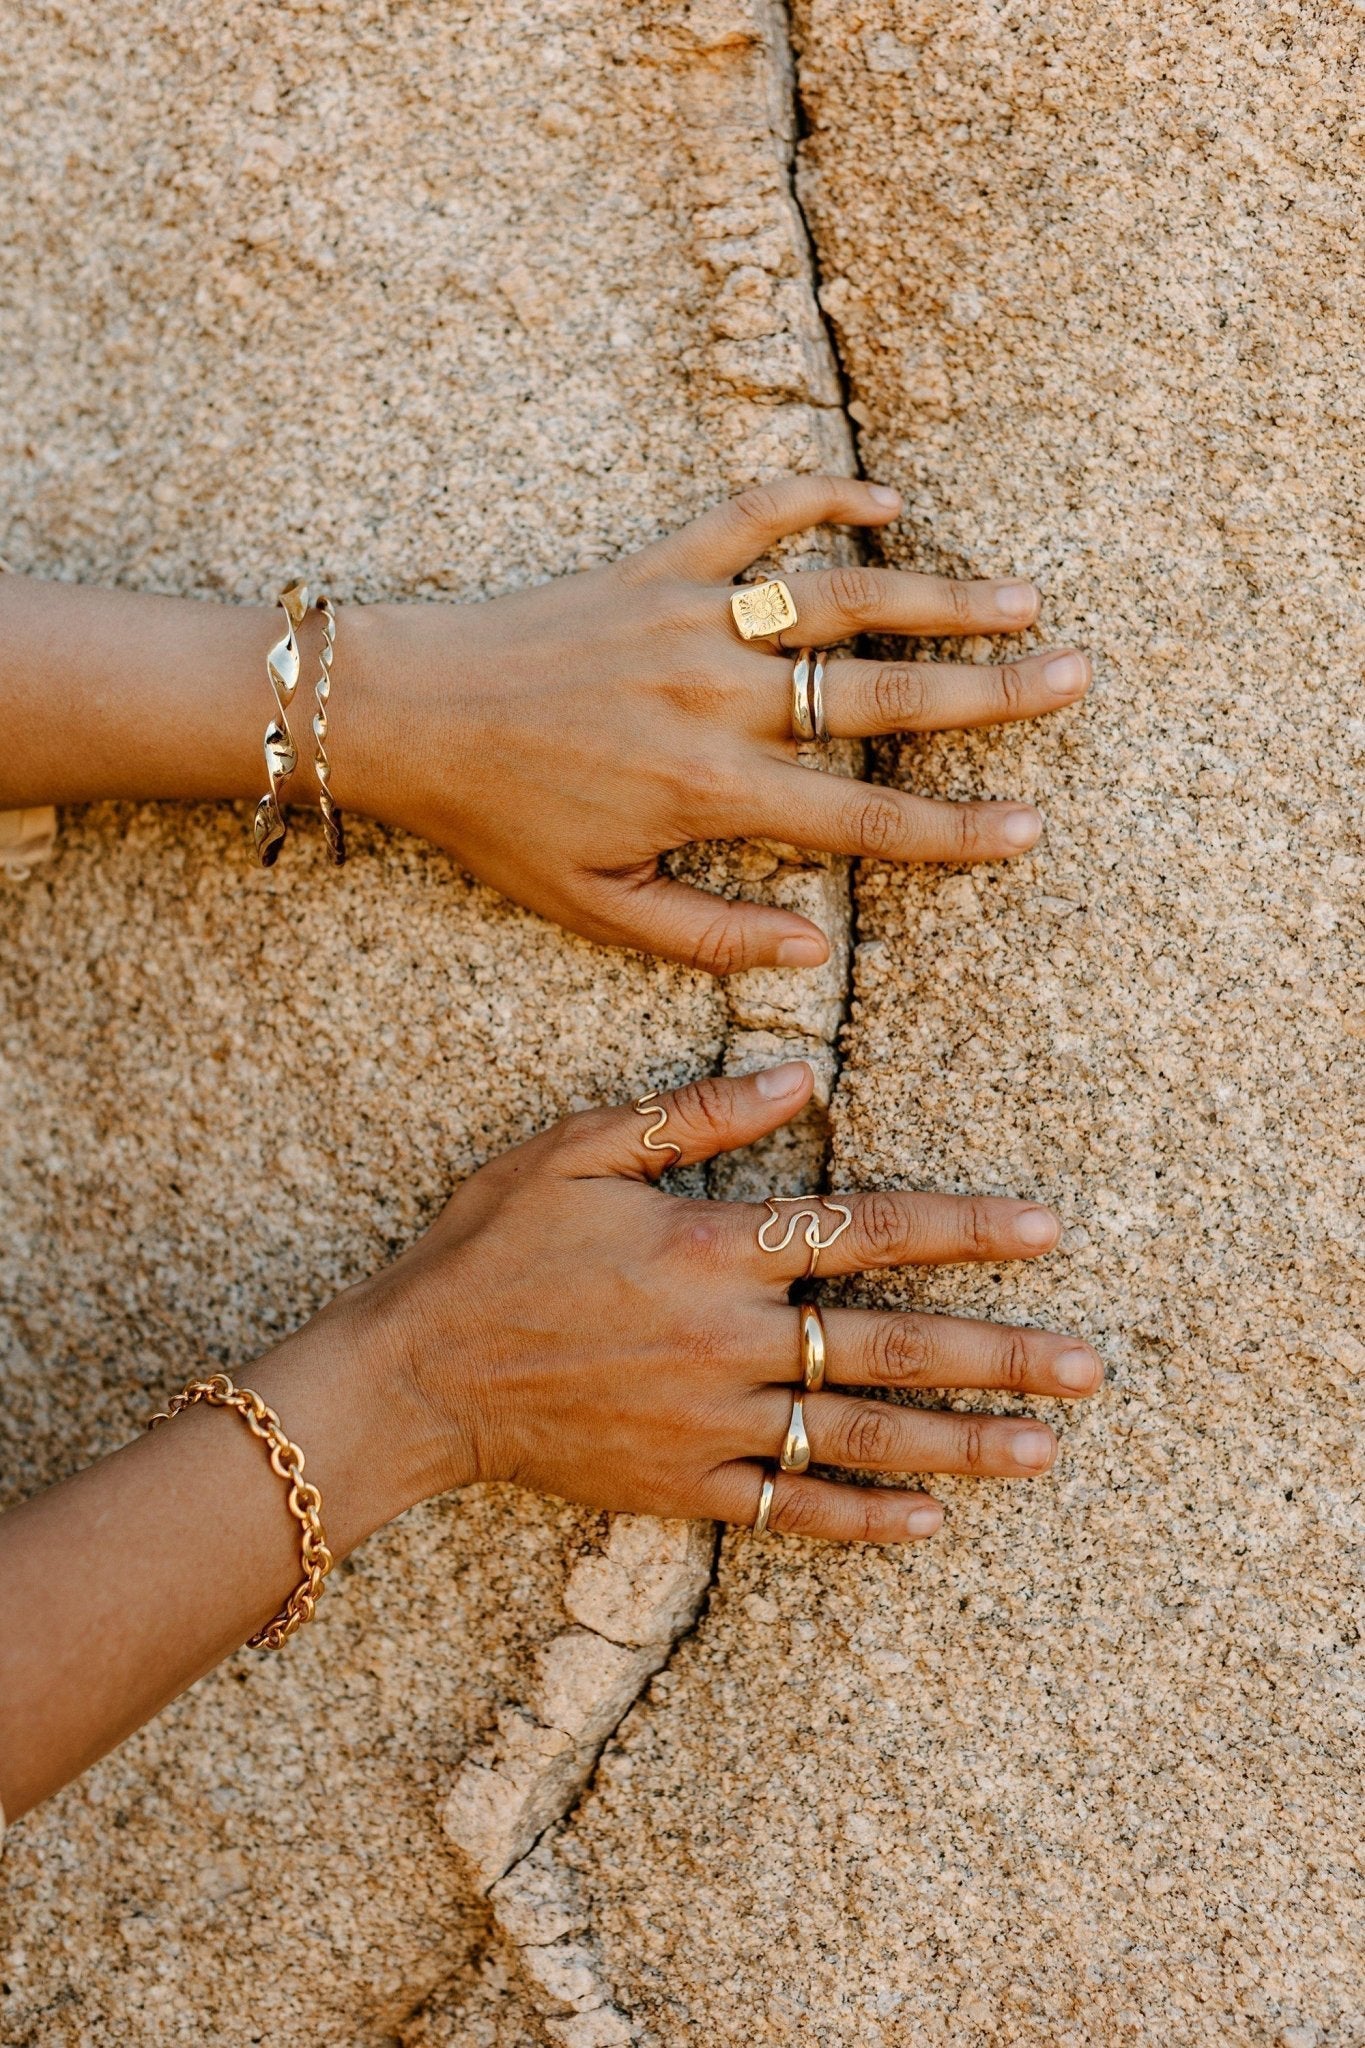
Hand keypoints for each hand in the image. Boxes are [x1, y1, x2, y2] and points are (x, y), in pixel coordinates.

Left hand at [341, 476, 1090, 973]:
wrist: (404, 713)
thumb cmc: (497, 820)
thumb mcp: (593, 908)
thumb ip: (705, 937)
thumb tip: (810, 951)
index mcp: (707, 792)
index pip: (861, 821)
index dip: (953, 831)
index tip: (1027, 829)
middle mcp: (715, 699)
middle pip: (883, 696)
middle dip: (992, 692)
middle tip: (1074, 679)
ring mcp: (689, 619)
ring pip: (840, 598)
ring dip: (939, 594)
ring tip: (1020, 596)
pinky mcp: (654, 564)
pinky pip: (752, 515)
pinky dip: (819, 497)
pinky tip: (881, 500)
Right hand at [360, 1062, 1101, 1541]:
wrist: (414, 1376)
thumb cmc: (489, 1248)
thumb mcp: (577, 1150)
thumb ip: (694, 1116)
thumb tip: (801, 1078)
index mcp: (710, 1248)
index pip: (864, 1230)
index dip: (961, 1228)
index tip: (1043, 1231)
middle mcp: (727, 1339)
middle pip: (888, 1344)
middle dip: (997, 1353)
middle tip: (1087, 1366)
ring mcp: (709, 1422)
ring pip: (856, 1434)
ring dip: (957, 1441)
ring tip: (1043, 1450)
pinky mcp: (681, 1484)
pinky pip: (786, 1510)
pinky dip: (857, 1519)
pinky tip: (927, 1524)